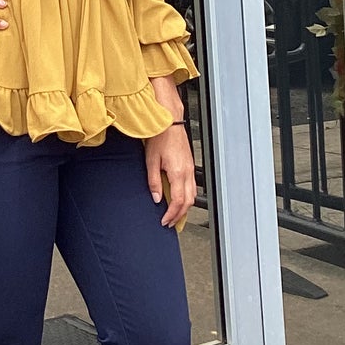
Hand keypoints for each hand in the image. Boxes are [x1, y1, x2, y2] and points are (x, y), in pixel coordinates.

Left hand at [144, 113, 194, 227]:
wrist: (169, 121)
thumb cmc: (160, 136)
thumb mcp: (151, 160)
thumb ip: (154, 181)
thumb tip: (156, 198)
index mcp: (178, 172)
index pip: (178, 201)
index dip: (172, 214)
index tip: (164, 221)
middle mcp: (187, 172)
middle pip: (188, 201)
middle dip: (179, 215)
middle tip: (169, 222)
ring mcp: (190, 168)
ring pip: (193, 195)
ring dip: (184, 207)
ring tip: (174, 214)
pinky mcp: (190, 165)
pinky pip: (192, 186)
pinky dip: (187, 197)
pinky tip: (179, 199)